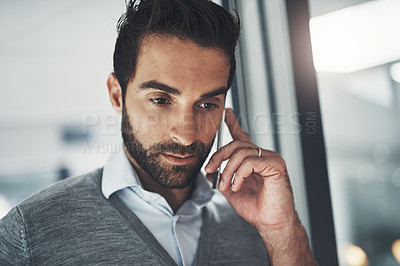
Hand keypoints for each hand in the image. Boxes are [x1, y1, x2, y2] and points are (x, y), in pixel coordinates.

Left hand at [205, 108, 317, 264]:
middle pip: (236, 144)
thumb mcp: (232, 191)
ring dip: (228, 170)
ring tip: (226, 186)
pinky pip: (251, 162)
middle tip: (209, 170)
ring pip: (241, 152)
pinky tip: (238, 185)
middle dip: (219, 156)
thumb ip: (222, 177)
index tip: (227, 112)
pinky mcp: (276, 165)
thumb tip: (209, 170)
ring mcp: (271, 158)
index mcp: (253, 160)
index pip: (243, 137)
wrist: (270, 223)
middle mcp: (263, 156)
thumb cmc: (256, 209)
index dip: (234, 124)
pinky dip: (239, 174)